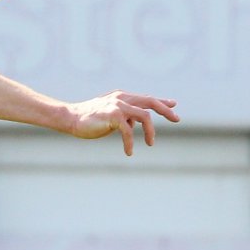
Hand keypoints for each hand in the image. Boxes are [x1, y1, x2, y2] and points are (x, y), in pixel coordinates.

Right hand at [64, 91, 179, 155]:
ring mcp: (118, 105)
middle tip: (177, 119)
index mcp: (123, 97)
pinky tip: (129, 152)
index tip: (174, 105)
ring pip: (145, 116)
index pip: (147, 98)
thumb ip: (125, 116)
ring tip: (150, 144)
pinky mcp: (113, 115)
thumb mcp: (111, 115)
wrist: (72, 118)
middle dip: (165, 110)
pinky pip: (128, 130)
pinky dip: (130, 143)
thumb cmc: (90, 119)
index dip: (162, 101)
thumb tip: (137, 123)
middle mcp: (123, 98)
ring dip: (150, 132)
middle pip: (151, 102)